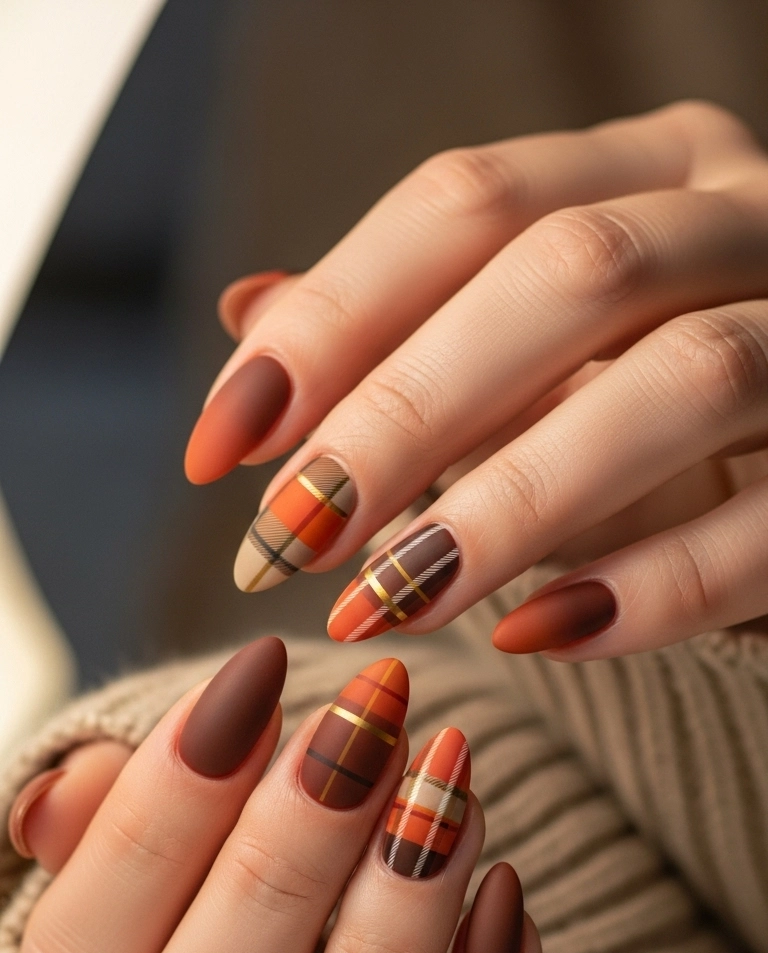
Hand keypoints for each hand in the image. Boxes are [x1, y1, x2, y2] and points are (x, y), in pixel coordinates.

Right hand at [11, 642, 542, 952]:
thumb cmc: (268, 873)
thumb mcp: (189, 832)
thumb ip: (117, 821)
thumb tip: (59, 799)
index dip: (157, 816)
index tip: (254, 680)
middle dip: (280, 866)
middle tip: (365, 726)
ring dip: (388, 945)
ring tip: (446, 796)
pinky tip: (505, 905)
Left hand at [186, 101, 767, 657]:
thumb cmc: (657, 427)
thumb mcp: (535, 364)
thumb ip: (411, 337)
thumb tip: (248, 315)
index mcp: (652, 169)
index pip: (470, 202)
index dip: (331, 320)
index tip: (221, 447)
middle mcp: (748, 219)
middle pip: (568, 274)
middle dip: (406, 411)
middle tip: (289, 534)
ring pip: (684, 384)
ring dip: (513, 502)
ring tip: (387, 599)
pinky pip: (767, 526)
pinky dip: (649, 588)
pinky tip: (535, 636)